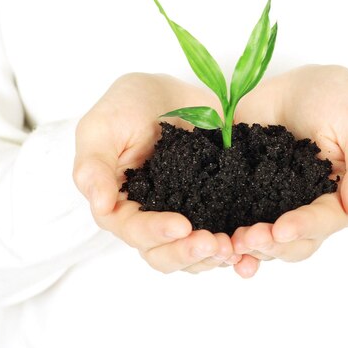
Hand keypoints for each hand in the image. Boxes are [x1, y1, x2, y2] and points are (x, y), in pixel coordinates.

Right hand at [73, 73, 239, 273]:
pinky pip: (222, 234)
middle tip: (214, 244)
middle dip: (187, 253)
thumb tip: (99, 204)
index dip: (155, 233)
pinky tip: (253, 248)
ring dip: (213, 256)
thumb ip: (94, 164)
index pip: (133, 230)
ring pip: (193, 252)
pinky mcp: (213, 206)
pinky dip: (237, 247)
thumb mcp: (102, 127)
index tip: (182, 225)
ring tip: (235, 249)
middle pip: (163, 253)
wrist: (171, 91)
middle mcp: (151, 217)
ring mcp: (184, 214)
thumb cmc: (127, 105)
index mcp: (120, 205)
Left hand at [231, 65, 347, 276]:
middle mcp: (307, 207)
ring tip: (231, 243)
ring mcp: (275, 202)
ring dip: (250, 246)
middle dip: (272, 245)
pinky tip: (215, 243)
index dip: (305, 227)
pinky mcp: (245, 192)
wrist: (295, 83)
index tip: (282, 229)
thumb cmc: (338, 100)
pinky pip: (237, 219)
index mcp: (339, 196)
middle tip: (248, 239)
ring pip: (267, 239)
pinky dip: (227, 237)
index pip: (327, 220)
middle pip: (295, 242)